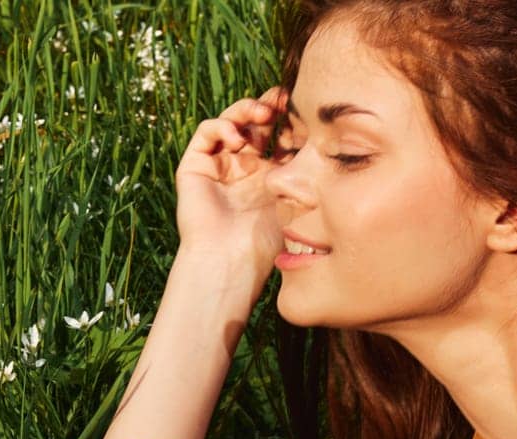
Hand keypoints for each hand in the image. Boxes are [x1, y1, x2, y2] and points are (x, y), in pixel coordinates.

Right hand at [174, 86, 289, 284]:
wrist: (231, 260)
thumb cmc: (265, 238)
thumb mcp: (294, 196)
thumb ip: (303, 166)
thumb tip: (321, 133)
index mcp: (267, 175)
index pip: (276, 135)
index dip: (288, 119)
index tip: (303, 109)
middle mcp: (241, 167)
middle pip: (254, 124)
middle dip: (268, 108)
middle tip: (282, 101)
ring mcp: (218, 166)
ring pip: (230, 122)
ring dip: (245, 111)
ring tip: (262, 115)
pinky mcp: (194, 167)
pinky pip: (205, 133)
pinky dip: (220, 126)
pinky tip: (236, 139)